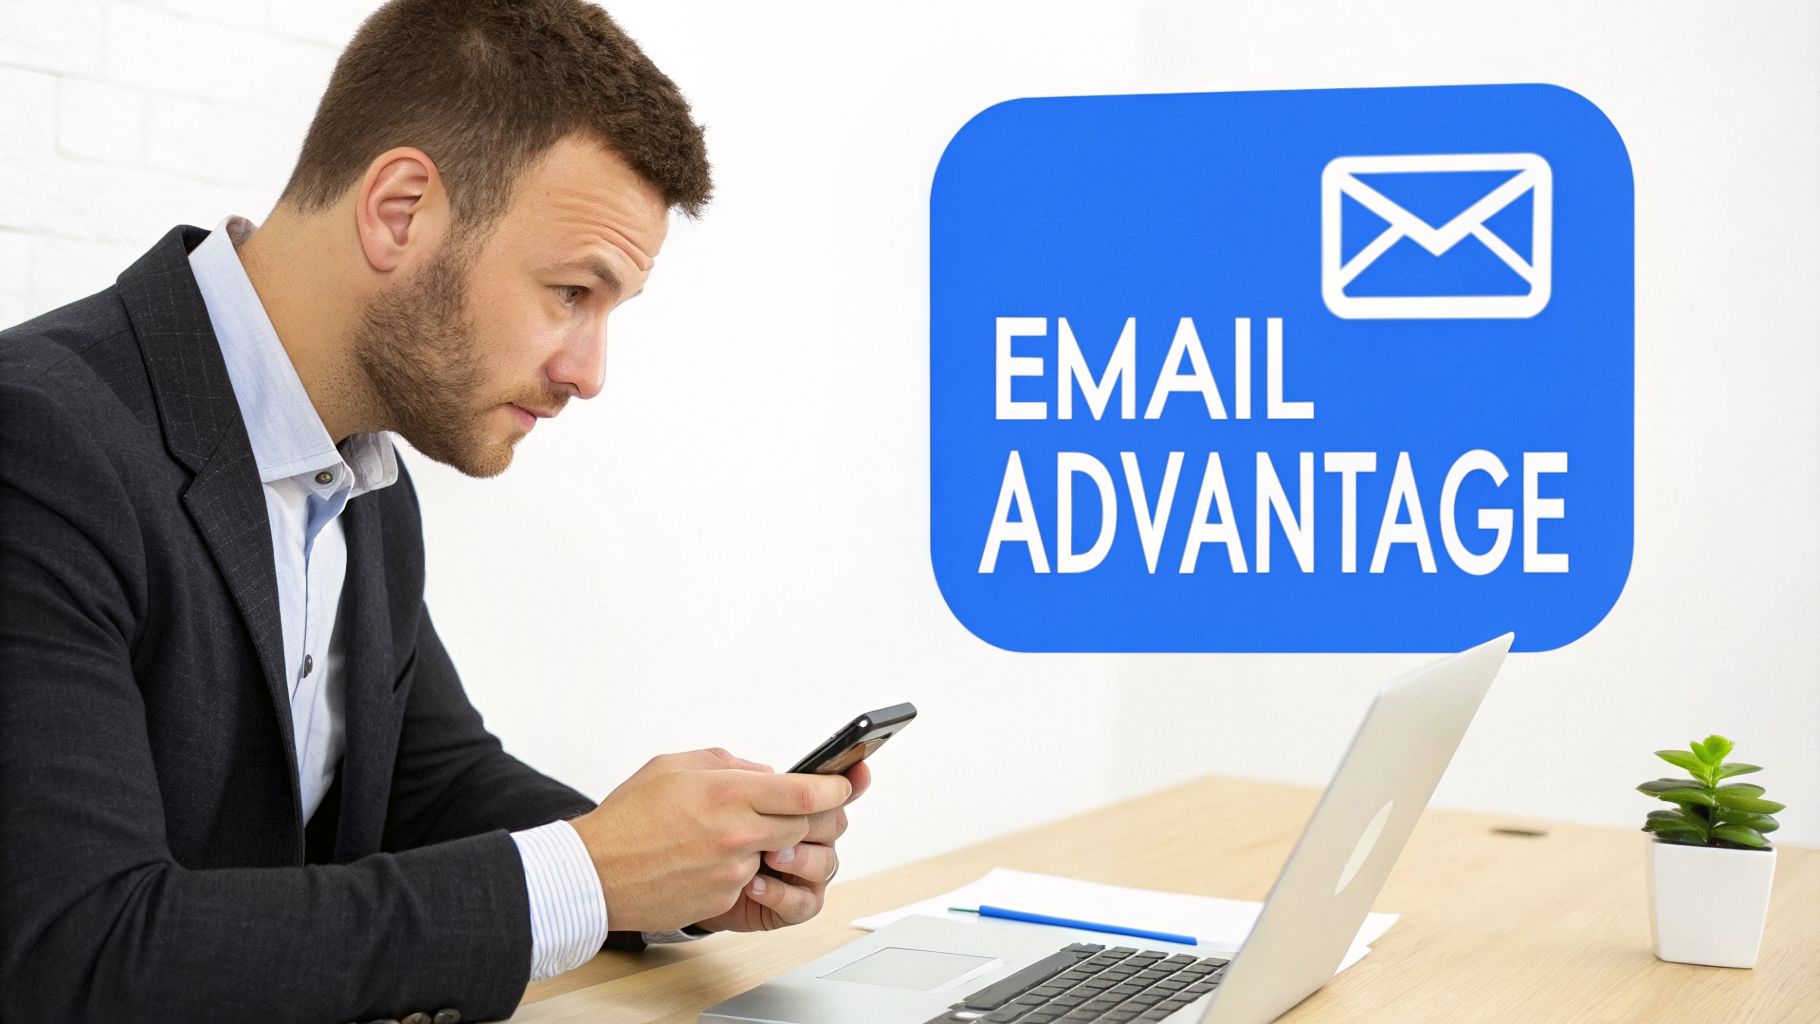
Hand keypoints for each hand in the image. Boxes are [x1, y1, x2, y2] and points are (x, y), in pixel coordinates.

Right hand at [567, 748, 853, 932]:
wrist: (594, 873)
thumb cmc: (629, 817)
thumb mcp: (676, 766)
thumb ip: (729, 764)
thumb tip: (766, 772)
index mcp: (728, 792)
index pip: (807, 791)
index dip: (836, 787)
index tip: (845, 782)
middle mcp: (737, 832)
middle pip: (807, 825)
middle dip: (818, 816)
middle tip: (812, 808)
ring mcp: (733, 870)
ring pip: (783, 855)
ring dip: (777, 844)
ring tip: (753, 833)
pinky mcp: (724, 899)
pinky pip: (754, 880)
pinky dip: (748, 869)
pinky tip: (719, 858)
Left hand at [695, 760, 871, 932]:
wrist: (691, 879)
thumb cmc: (711, 834)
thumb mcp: (723, 795)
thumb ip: (749, 780)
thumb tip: (771, 772)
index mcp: (802, 809)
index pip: (834, 791)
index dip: (850, 781)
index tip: (858, 770)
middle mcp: (812, 839)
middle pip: (835, 824)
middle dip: (812, 822)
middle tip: (782, 822)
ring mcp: (807, 874)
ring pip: (825, 864)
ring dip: (798, 858)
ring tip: (767, 856)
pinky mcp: (794, 906)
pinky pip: (804, 903)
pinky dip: (781, 894)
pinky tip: (755, 885)